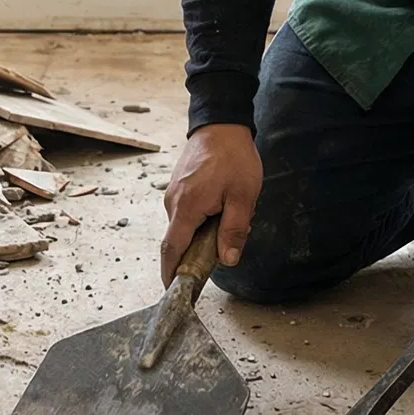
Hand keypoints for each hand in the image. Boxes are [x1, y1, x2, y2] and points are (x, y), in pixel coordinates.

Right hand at [159, 123, 260, 285]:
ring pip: (183, 226)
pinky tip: (220, 209)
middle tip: (220, 252)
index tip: (173, 291)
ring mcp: (173, 193)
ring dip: (200, 234)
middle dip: (195, 253)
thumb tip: (227, 260)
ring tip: (227, 220)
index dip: (170, 274)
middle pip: (178, 240)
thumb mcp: (243, 197)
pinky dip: (198, 220)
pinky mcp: (178, 186)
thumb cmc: (233, 157)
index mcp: (186, 207)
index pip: (171, 250)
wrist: (221, 123)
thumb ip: (234, 230)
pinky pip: (185, 212)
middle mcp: (173, 202)